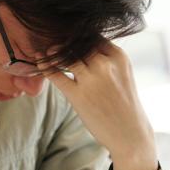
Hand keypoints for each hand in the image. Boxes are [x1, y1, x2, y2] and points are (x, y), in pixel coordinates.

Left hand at [41, 39, 155, 169]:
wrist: (130, 134)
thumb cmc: (124, 103)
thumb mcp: (122, 73)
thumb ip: (106, 58)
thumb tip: (81, 44)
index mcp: (118, 57)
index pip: (92, 35)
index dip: (77, 35)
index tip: (66, 35)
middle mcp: (105, 65)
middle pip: (77, 43)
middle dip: (63, 41)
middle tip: (50, 38)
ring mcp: (91, 80)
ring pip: (65, 55)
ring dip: (53, 52)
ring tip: (45, 50)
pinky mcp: (78, 95)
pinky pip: (56, 74)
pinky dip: (45, 66)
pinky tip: (40, 62)